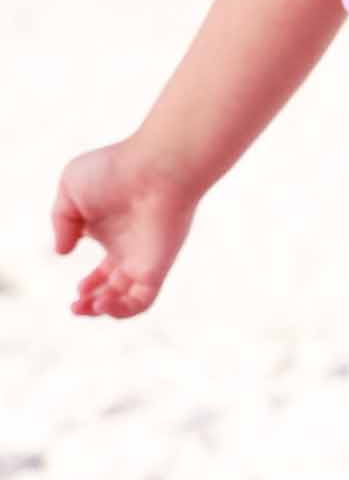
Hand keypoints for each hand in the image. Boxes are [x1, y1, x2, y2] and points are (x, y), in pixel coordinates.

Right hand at [52, 139, 200, 319]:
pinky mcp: (156, 267)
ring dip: (103, 310)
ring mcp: (143, 259)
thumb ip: (61, 221)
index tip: (79, 286)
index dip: (89, 285)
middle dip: (91, 303)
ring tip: (85, 306)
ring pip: (127, 299)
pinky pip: (142, 301)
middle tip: (76, 306)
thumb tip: (62, 252)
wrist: (156, 169)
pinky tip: (102, 302)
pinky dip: (121, 311)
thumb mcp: (71, 189)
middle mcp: (130, 248)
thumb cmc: (115, 170)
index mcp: (112, 231)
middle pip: (114, 288)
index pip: (104, 269)